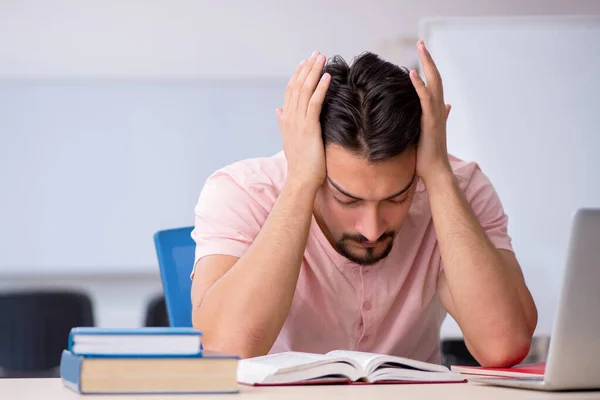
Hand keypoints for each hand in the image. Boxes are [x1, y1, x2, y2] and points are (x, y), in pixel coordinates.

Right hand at [276, 51, 330, 190]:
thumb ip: (284, 123)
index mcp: (286, 120)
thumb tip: (278, 110)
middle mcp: (289, 118)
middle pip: (296, 86)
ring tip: (322, 58)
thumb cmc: (300, 164)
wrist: (301, 180)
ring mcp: (298, 122)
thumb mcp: (290, 140)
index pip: (290, 91)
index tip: (306, 62)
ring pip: (304, 91)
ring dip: (314, 72)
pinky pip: (314, 103)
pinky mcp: (309, 128)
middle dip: (307, 68)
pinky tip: (327, 77)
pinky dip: (320, 88)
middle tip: (316, 53)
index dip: (297, 75)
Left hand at [409, 40, 452, 183]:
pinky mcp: (430, 122)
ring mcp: (435, 115)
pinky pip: (425, 100)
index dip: (429, 69)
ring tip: (421, 48)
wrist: (434, 172)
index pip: (434, 85)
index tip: (422, 55)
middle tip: (421, 43)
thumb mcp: (422, 136)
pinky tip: (412, 73)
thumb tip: (433, 114)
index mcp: (436, 112)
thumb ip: (425, 123)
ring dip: (427, 64)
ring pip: (434, 84)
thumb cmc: (426, 158)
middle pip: (436, 78)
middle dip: (429, 60)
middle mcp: (438, 110)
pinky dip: (419, 86)